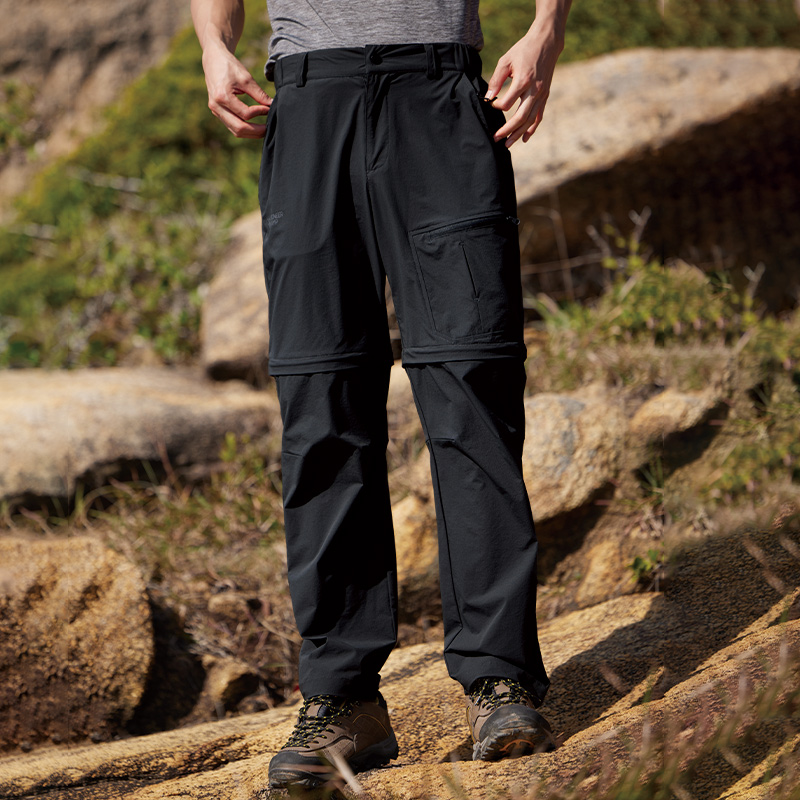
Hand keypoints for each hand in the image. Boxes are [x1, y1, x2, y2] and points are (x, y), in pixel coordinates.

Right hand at [202, 40, 271, 137]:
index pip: (245, 114)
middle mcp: (216, 106)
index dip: (259, 113)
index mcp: (222, 96)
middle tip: (269, 128)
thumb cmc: (229, 66)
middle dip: (256, 131)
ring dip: (251, 133)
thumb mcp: (246, 78)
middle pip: (239, 128)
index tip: (268, 108)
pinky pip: (232, 126)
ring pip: (235, 131)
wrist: (213, 59)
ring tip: (264, 129)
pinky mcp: (217, 112)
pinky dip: (244, 129)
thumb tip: (272, 105)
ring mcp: (215, 111)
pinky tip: (255, 126)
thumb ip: (259, 94)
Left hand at [485, 21, 563, 147]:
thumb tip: (488, 97)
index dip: (496, 106)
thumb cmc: (523, 49)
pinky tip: (525, 139)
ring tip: (507, 143)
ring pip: (529, 120)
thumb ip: (496, 80)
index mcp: (522, 81)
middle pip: (520, 117)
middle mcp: (534, 90)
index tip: (491, 104)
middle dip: (507, 130)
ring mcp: (541, 94)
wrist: (546, 42)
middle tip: (495, 138)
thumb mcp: (506, 60)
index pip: (506, 103)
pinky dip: (532, 128)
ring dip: (518, 134)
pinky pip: (539, 116)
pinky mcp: (545, 96)